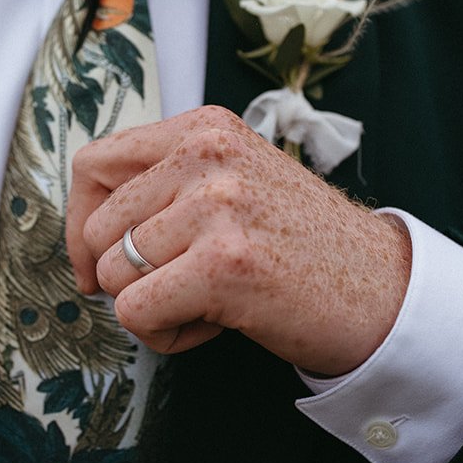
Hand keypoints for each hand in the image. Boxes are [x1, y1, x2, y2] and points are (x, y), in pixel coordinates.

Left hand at [67, 105, 410, 376]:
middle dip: (123, 277)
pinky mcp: (223, 263)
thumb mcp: (234, 182)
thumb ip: (167, 184)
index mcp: (205, 128)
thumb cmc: (301, 246)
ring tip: (207, 303)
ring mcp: (216, 205)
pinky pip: (136, 312)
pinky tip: (212, 325)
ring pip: (115, 275)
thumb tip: (84, 229)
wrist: (381, 290)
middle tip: (180, 288)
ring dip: (152, 308)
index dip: (81, 224)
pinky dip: (165, 334)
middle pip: (99, 229)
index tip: (97, 262)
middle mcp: (207, 154)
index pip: (94, 164)